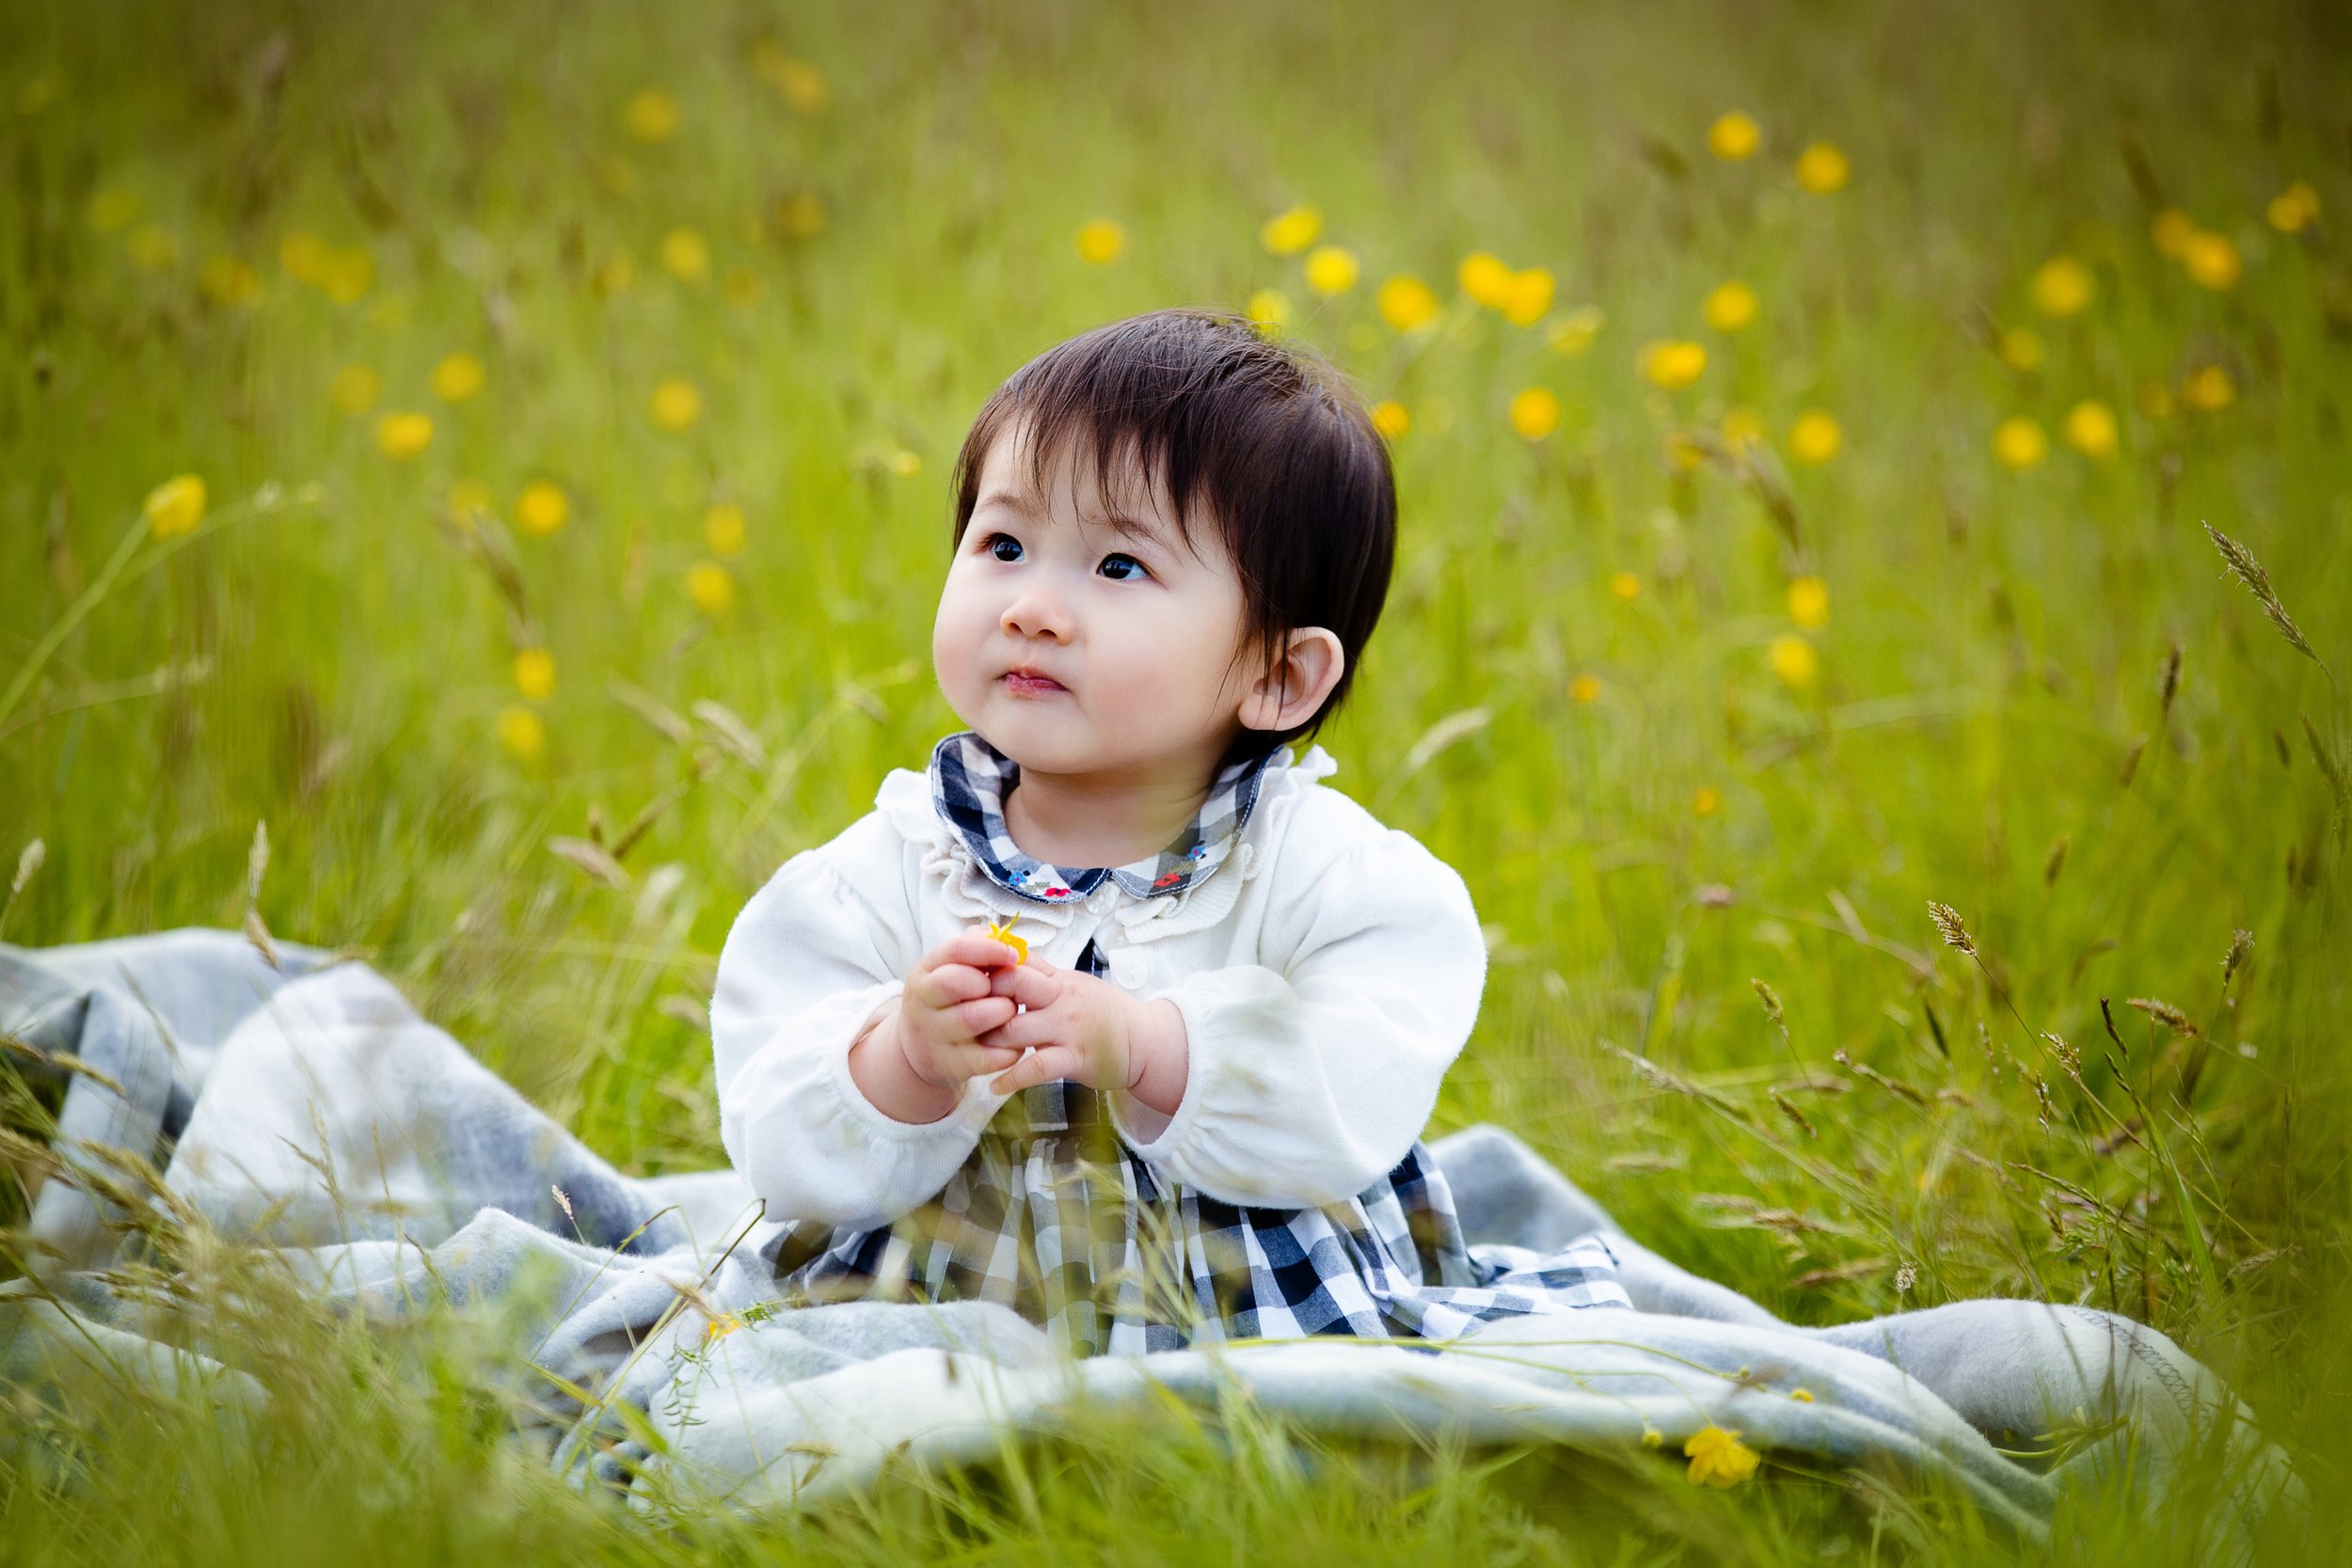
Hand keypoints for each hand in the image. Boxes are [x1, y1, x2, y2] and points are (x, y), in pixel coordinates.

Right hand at [848, 927, 1026, 1120]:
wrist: (920, 1047)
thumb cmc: (948, 998)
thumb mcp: (950, 968)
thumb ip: (976, 947)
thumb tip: (1002, 936)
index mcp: (925, 971)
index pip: (954, 950)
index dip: (988, 950)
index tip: (1013, 955)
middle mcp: (922, 1001)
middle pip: (956, 982)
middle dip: (990, 984)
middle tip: (1007, 991)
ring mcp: (932, 1034)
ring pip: (971, 1019)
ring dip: (1002, 1013)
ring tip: (1011, 1012)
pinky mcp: (948, 1065)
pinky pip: (984, 1058)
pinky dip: (1007, 1051)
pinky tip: (1014, 1044)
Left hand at [976, 957, 1187, 1110]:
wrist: (1144, 1041)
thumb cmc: (1103, 1012)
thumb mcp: (1072, 984)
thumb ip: (1039, 974)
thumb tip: (1004, 954)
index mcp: (1057, 978)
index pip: (1014, 962)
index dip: (985, 970)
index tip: (964, 983)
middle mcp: (1061, 998)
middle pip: (1010, 986)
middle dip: (981, 1001)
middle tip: (961, 1017)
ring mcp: (1068, 1028)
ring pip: (1015, 1029)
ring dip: (988, 1043)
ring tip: (971, 1053)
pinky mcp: (1075, 1058)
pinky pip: (1037, 1067)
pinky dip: (1011, 1078)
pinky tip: (994, 1086)